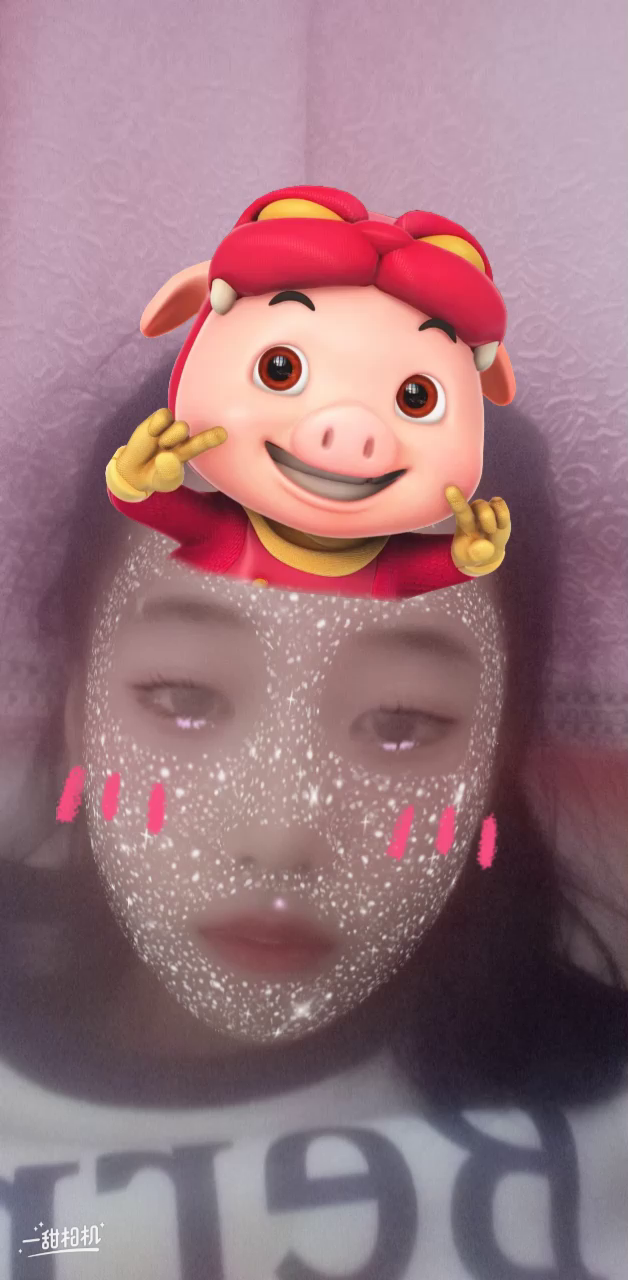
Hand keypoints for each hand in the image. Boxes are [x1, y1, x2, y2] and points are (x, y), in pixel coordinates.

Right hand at [110, 409, 226, 497]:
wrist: (135, 472)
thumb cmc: (156, 476)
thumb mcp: (163, 481)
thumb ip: (167, 472)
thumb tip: (168, 456)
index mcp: (189, 453)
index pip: (203, 445)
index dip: (212, 439)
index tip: (224, 434)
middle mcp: (184, 439)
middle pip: (197, 436)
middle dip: (205, 438)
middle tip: (209, 438)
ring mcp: (172, 427)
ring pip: (181, 426)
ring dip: (171, 439)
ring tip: (162, 446)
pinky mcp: (159, 419)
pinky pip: (164, 415)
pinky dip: (158, 425)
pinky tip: (152, 433)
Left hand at [445, 485, 510, 575]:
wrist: (485, 553)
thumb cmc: (473, 554)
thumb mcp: (471, 561)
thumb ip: (476, 555)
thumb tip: (484, 544)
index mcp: (463, 524)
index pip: (460, 511)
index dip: (456, 501)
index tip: (449, 488)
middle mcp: (472, 512)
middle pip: (480, 505)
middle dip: (488, 518)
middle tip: (490, 532)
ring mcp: (485, 509)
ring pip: (493, 504)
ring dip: (496, 519)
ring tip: (493, 532)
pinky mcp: (497, 509)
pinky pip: (501, 504)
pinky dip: (503, 515)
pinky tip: (500, 526)